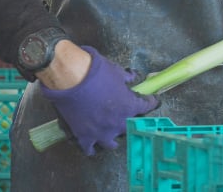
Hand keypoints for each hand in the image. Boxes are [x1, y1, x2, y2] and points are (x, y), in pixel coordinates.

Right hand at [38, 45, 157, 155]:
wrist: (72, 79)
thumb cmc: (97, 73)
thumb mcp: (117, 72)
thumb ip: (127, 78)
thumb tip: (132, 77)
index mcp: (129, 107)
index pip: (146, 107)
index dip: (149, 102)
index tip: (150, 100)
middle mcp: (118, 124)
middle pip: (130, 128)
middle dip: (130, 122)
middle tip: (127, 117)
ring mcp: (101, 133)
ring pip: (111, 144)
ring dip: (112, 139)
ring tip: (111, 136)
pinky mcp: (84, 137)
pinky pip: (89, 149)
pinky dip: (91, 148)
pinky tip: (91, 147)